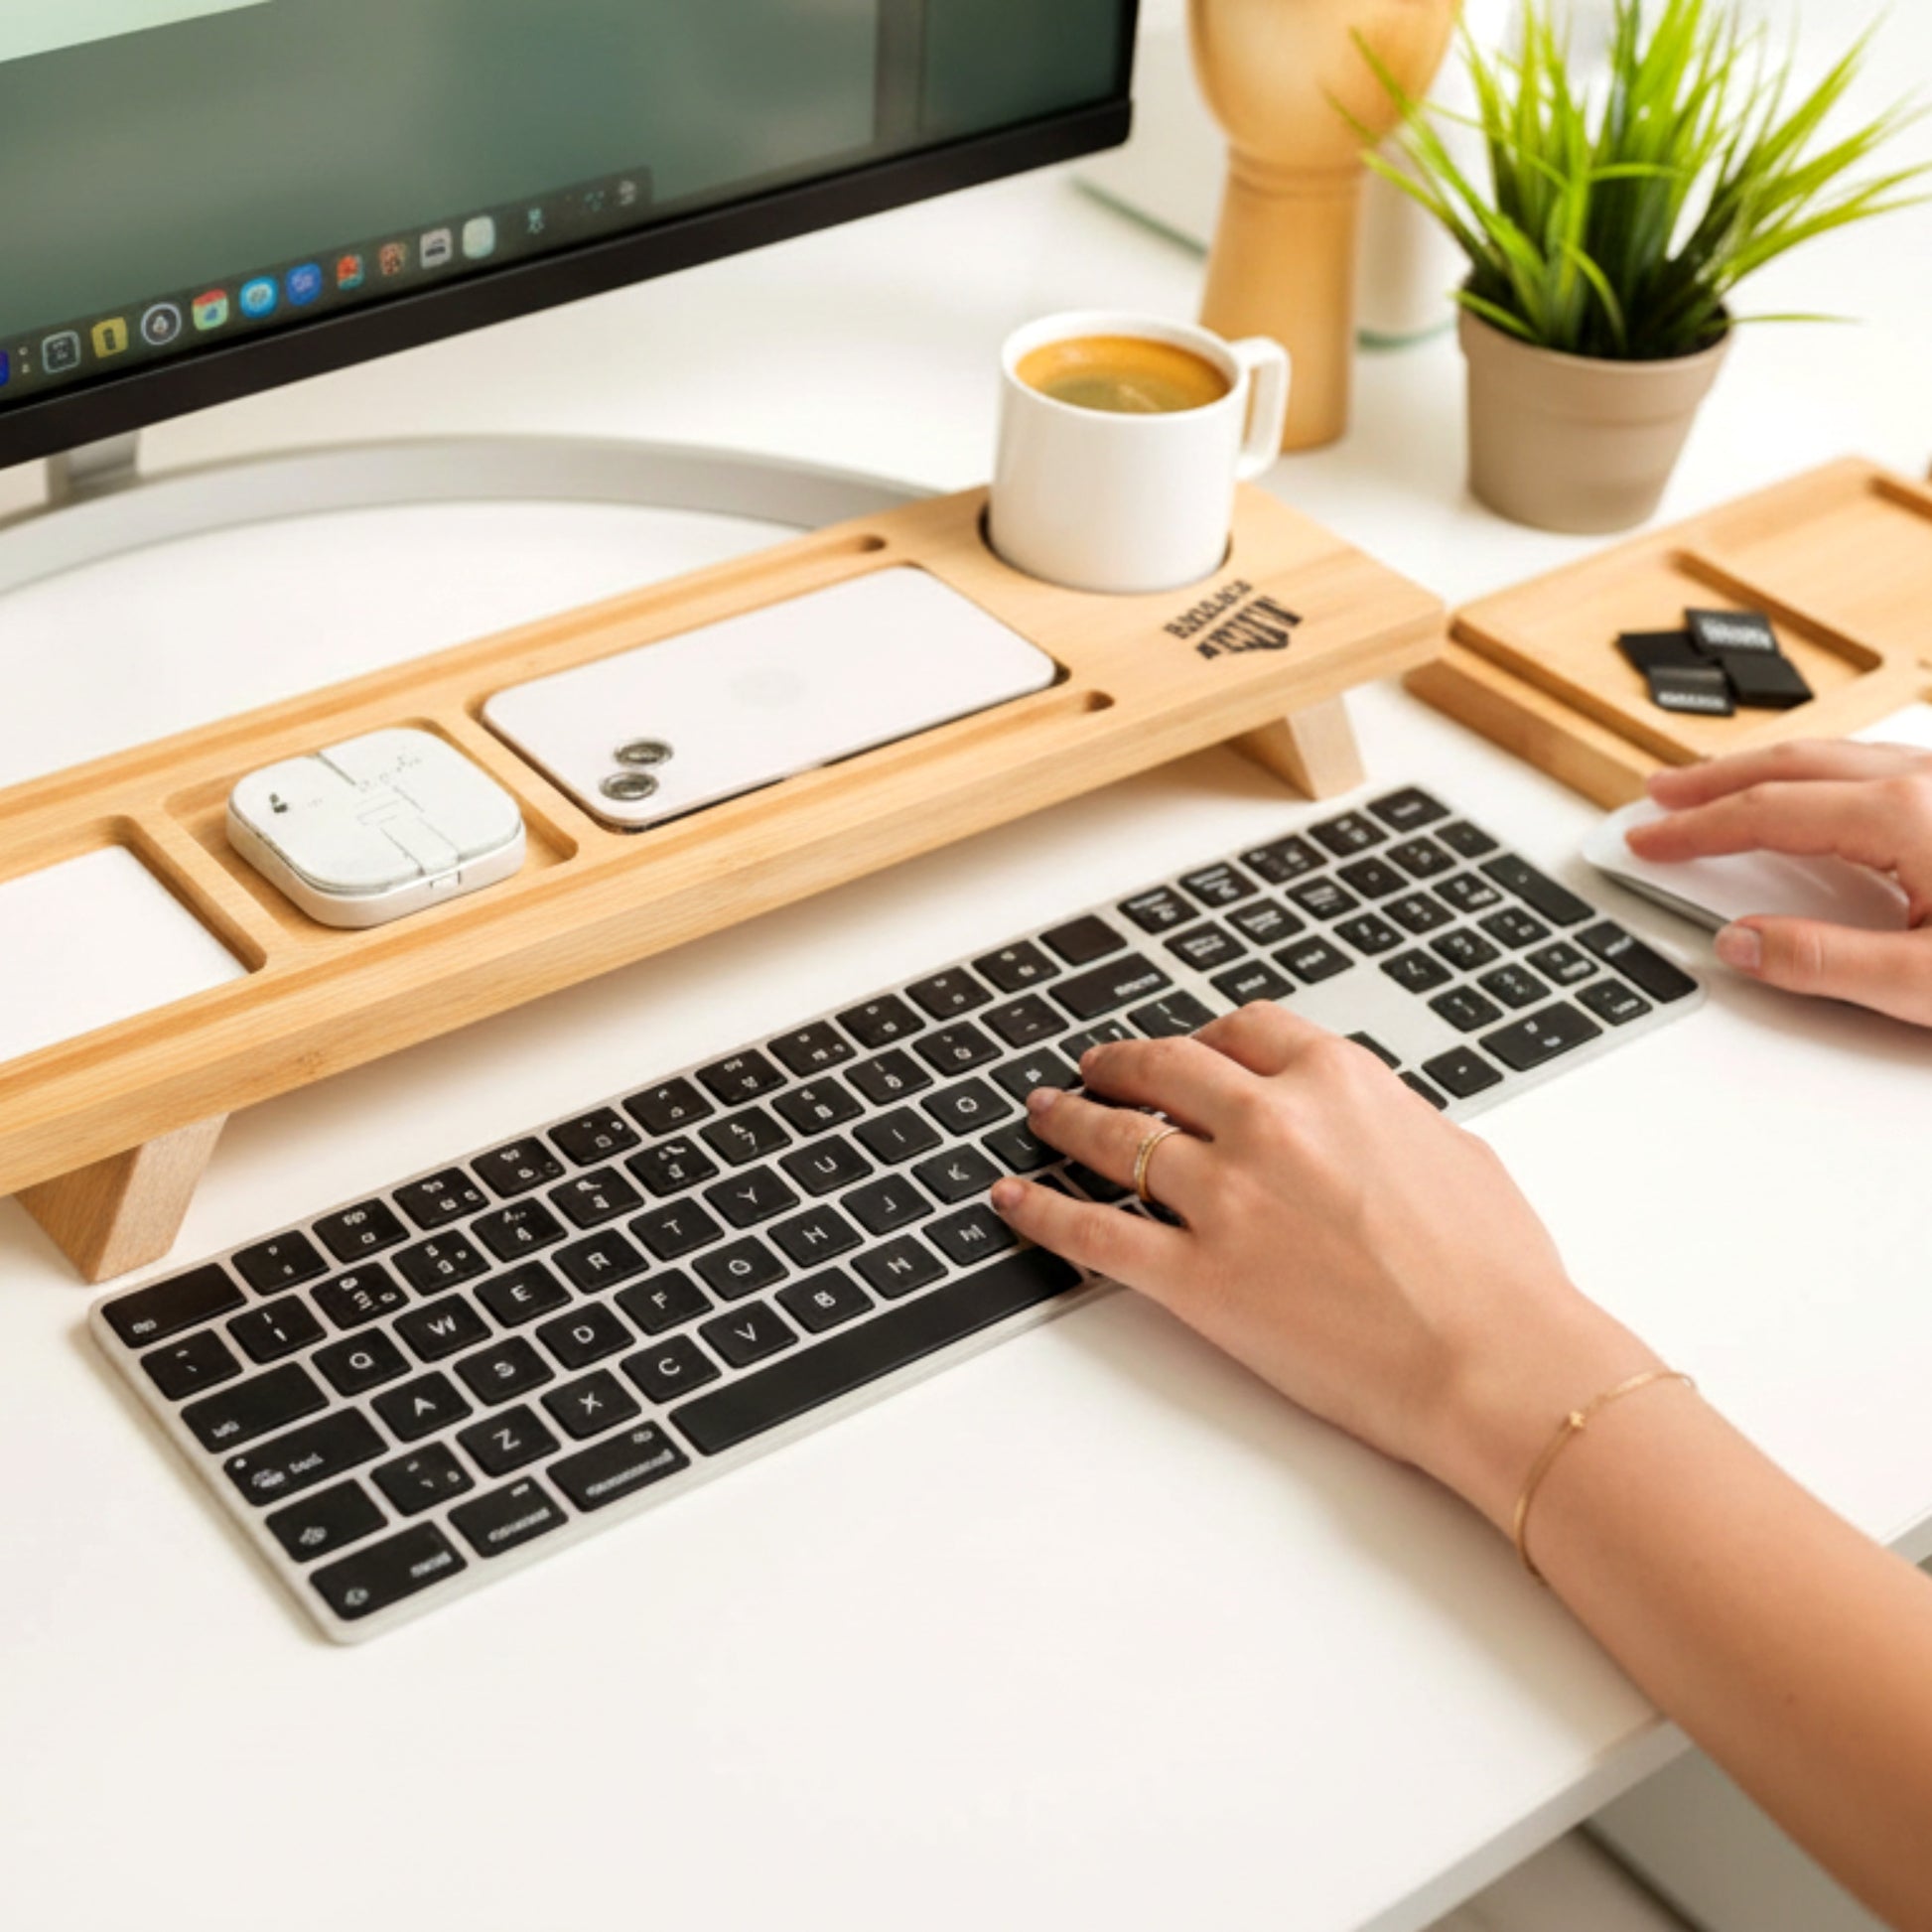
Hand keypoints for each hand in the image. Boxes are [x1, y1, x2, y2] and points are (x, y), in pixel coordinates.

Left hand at [991, 1006, 1653, 1528]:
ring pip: (1117, 1139)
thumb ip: (1386, 1122)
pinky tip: (1014, 1199)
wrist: (1495, 1363)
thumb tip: (1360, 1126)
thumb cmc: (1496, 1274)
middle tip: (1094, 1067)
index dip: (1203, 1036)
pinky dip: (1041, 1211)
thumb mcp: (1454, 1152)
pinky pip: (1094, 1232)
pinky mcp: (1196, 1276)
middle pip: (1164, 1069)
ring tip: (1044, 1112)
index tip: (1186, 1047)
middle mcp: (1271, 1123)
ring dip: (1069, 1119)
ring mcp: (1226, 1197)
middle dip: (1120, 1064)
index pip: (1245, 1030)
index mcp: (1338, 1081)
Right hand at [1624, 740, 1931, 1026]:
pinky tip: (1815, 794)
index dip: (1696, 828)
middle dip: (1715, 780)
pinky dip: (1820, 775)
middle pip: (1794, 765)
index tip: (1648, 840)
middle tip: (1661, 795)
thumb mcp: (1926, 982)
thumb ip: (1824, 962)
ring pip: (1837, 757)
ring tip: (1721, 786)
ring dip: (1766, 771)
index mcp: (1906, 814)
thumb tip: (1741, 943)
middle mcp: (1929, 781)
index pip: (1767, 812)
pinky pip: (1874, 767)